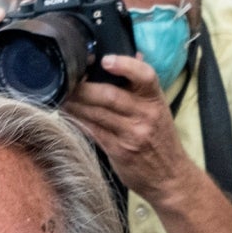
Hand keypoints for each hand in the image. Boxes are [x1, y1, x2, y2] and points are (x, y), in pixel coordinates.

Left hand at [65, 54, 192, 201]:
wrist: (170, 177)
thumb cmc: (161, 139)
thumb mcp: (159, 109)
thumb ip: (144, 85)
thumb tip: (135, 55)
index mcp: (156, 100)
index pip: (146, 76)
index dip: (125, 65)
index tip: (105, 60)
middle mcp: (145, 116)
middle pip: (110, 95)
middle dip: (84, 86)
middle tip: (68, 78)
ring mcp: (131, 135)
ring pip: (97, 113)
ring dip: (75, 102)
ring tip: (61, 93)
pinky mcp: (118, 151)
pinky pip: (93, 131)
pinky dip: (78, 120)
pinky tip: (67, 113)